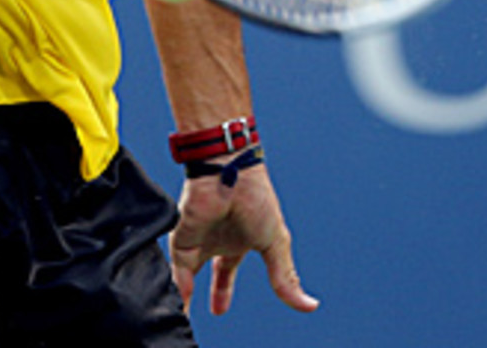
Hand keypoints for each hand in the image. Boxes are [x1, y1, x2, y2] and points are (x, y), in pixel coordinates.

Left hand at [170, 162, 318, 316]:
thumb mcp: (275, 243)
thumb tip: (309, 305)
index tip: (220, 309)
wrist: (228, 171)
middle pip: (209, 271)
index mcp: (238, 239)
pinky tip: (183, 303)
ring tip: (180, 316)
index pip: (228, 269)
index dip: (224, 289)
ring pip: (186, 275)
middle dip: (209, 291)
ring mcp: (198, 238)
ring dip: (184, 296)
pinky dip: (179, 288)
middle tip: (209, 311)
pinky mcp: (183, 237)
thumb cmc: (255, 197)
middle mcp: (216, 238)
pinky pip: (176, 269)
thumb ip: (285, 277)